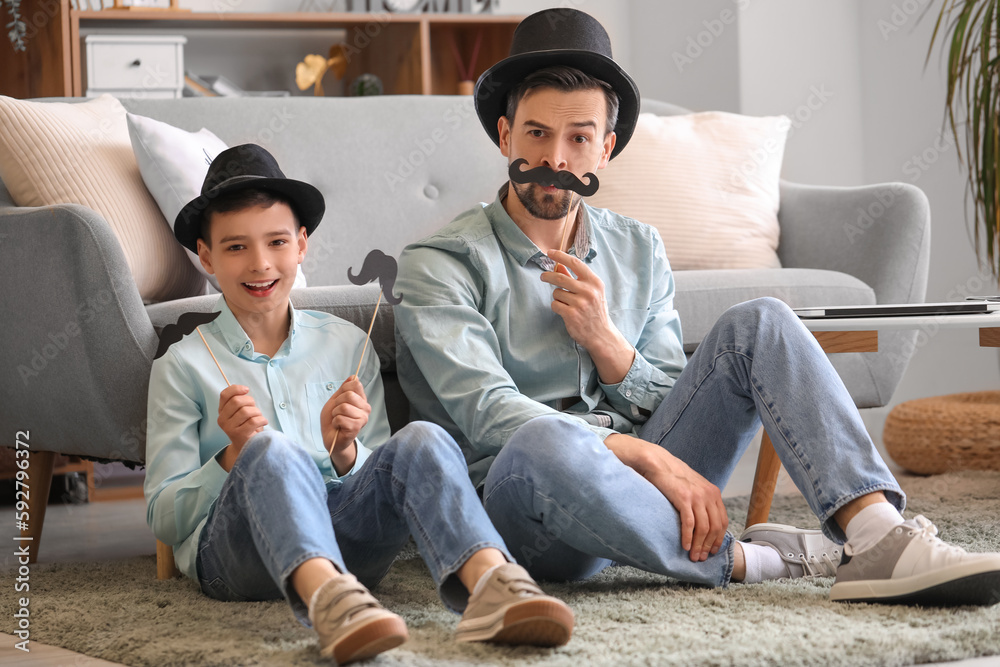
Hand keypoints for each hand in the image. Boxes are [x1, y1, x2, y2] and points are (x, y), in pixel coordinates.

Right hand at [217, 385, 267, 470]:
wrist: (246, 448)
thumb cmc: (246, 426)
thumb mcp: (241, 413)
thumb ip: (240, 401)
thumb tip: (244, 390)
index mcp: (221, 412)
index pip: (224, 395)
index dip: (236, 389)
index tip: (246, 390)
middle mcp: (222, 420)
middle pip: (237, 401)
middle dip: (250, 401)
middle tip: (254, 408)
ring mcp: (229, 428)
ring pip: (246, 411)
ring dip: (257, 412)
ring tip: (259, 417)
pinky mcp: (239, 435)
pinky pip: (253, 421)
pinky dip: (262, 420)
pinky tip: (263, 422)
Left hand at [320, 376, 370, 473]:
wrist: (331, 437)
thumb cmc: (333, 419)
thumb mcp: (335, 400)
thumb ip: (344, 388)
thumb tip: (353, 376)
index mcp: (361, 399)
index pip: (356, 384)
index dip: (343, 389)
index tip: (339, 399)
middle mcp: (365, 408)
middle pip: (349, 395)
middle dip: (337, 403)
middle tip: (337, 411)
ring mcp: (363, 418)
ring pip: (344, 407)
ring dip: (335, 414)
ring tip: (337, 419)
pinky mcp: (357, 427)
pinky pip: (341, 418)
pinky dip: (335, 422)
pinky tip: (338, 426)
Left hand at [542, 250, 634, 383]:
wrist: (601, 334)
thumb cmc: (595, 311)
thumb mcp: (591, 291)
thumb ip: (575, 278)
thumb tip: (559, 264)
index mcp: (594, 282)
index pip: (575, 263)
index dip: (561, 256)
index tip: (550, 252)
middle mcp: (589, 291)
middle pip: (560, 278)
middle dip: (548, 276)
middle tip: (543, 277)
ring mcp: (580, 303)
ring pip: (556, 293)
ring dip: (557, 297)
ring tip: (566, 303)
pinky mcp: (572, 315)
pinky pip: (555, 304)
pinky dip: (556, 307)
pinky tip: (565, 311)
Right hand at [604, 433, 727, 561]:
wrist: (658, 463)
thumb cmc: (673, 477)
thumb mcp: (694, 487)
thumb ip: (702, 501)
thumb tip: (704, 522)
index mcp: (713, 493)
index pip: (722, 521)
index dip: (718, 538)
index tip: (712, 551)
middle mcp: (709, 494)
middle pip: (715, 527)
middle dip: (708, 545)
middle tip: (701, 558)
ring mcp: (697, 496)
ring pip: (703, 528)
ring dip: (699, 545)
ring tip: (692, 556)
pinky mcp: (683, 498)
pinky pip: (689, 523)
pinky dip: (688, 537)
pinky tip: (685, 545)